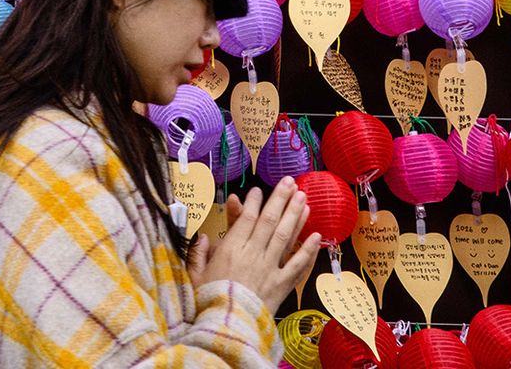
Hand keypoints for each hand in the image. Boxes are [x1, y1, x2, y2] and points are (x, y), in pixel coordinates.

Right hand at [187, 177, 322, 310]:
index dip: (254, 202)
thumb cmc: (209, 302)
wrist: (227, 328)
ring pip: (285, 236)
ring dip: (296, 216)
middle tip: (291, 182)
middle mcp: (253, 254)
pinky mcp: (282, 284)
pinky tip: (316, 235)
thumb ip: (198, 254)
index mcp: (231, 250)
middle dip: (280, 199)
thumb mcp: (194, 277)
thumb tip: (203, 237)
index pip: (246, 220)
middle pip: (269, 220)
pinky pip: (297, 264)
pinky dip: (307, 249)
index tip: (259, 190)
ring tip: (304, 198)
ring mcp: (269, 268)